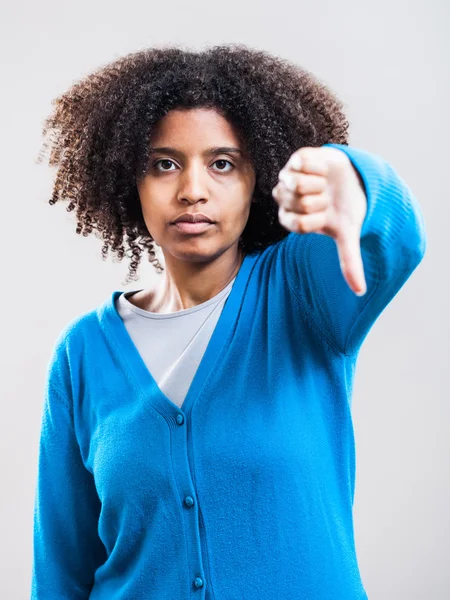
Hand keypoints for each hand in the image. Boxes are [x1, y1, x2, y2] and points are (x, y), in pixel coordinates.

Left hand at [272, 146, 367, 295]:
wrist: (352, 180)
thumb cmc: (344, 209)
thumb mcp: (347, 234)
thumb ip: (349, 261)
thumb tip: (361, 292)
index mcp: (290, 219)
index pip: (296, 223)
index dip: (315, 217)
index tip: (325, 215)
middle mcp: (284, 200)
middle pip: (297, 203)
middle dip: (319, 200)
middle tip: (326, 198)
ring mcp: (288, 178)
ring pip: (296, 183)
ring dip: (318, 184)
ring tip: (324, 184)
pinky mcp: (296, 159)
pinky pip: (302, 162)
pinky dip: (319, 167)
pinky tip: (323, 170)